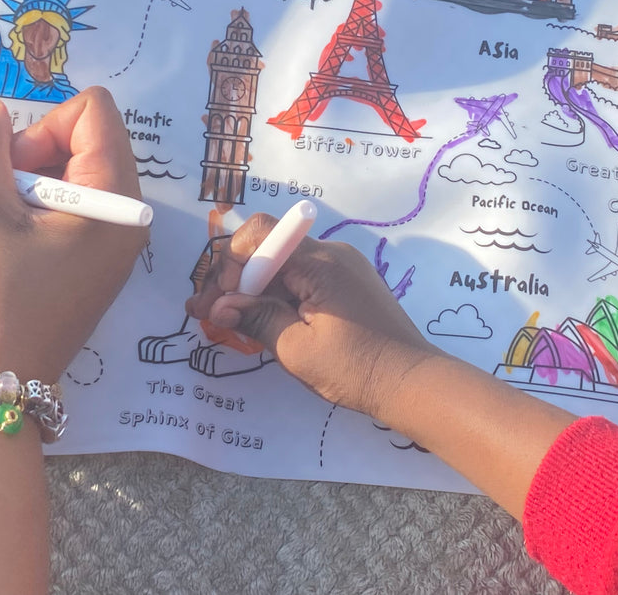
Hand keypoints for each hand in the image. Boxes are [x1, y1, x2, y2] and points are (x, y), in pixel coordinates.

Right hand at [0, 89, 146, 389]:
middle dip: (11, 162)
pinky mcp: (77, 268)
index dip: (38, 126)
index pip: (93, 112)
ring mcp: (101, 247)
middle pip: (72, 143)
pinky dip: (4, 217)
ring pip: (51, 181)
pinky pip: (46, 217)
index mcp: (117, 202)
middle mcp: (122, 220)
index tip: (2, 171)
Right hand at [184, 218, 438, 419]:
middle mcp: (331, 253)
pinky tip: (259, 318)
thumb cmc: (357, 369)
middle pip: (269, 248)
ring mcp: (341, 266)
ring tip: (225, 319)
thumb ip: (257, 319)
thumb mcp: (297, 350)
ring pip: (283, 264)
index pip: (261, 234)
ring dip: (253, 288)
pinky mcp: (346, 284)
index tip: (219, 300)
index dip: (232, 262)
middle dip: (235, 278)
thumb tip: (218, 306)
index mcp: (320, 263)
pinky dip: (277, 294)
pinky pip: (302, 277)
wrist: (412, 383)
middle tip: (206, 312)